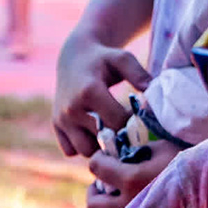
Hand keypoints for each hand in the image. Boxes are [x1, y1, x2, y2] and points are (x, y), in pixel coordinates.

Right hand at [52, 35, 150, 157]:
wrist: (73, 57)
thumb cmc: (103, 59)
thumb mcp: (122, 59)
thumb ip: (139, 74)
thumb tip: (153, 93)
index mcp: (89, 92)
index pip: (117, 122)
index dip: (131, 122)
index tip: (134, 113)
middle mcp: (71, 108)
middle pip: (102, 140)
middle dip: (118, 137)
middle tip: (125, 126)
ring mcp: (61, 119)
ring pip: (86, 150)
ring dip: (99, 146)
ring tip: (109, 131)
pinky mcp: (55, 126)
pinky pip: (71, 150)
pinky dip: (82, 146)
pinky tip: (92, 132)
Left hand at [84, 139, 179, 207]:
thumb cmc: (189, 162)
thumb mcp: (161, 148)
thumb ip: (135, 150)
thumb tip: (118, 152)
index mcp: (132, 179)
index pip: (96, 167)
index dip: (98, 158)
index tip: (106, 155)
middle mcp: (130, 204)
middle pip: (93, 204)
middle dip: (94, 190)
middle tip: (105, 180)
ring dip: (107, 205)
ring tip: (119, 194)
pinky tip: (134, 205)